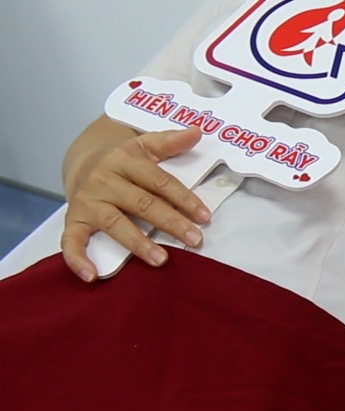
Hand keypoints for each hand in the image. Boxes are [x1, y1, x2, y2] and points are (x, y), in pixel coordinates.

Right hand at [61, 126, 210, 281]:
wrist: (80, 162)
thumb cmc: (121, 160)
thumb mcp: (144, 145)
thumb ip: (169, 141)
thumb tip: (197, 131)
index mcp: (125, 160)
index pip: (160, 181)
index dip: (184, 199)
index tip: (204, 216)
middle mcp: (104, 180)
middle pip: (142, 203)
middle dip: (170, 223)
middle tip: (195, 239)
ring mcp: (88, 201)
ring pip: (114, 223)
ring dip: (138, 243)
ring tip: (161, 259)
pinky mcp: (74, 219)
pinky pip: (71, 241)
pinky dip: (78, 259)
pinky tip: (93, 275)